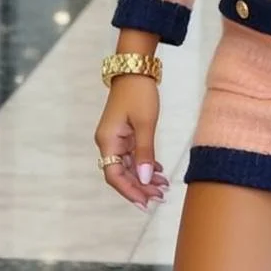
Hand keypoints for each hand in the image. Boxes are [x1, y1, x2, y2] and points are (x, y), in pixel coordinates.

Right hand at [94, 75, 167, 211]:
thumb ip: (144, 151)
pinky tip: (158, 171)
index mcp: (107, 141)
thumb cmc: (139, 93)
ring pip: (129, 165)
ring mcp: (116, 138)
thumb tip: (143, 179)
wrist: (135, 68)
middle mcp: (108, 142)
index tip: (145, 202)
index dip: (129, 191)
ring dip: (144, 176)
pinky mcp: (124, 132)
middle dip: (140, 187)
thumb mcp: (145, 123)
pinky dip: (145, 163)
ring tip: (163, 186)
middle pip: (122, 173)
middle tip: (160, 196)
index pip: (115, 176)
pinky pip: (133, 155)